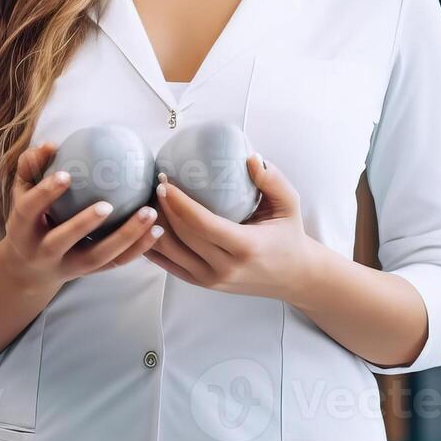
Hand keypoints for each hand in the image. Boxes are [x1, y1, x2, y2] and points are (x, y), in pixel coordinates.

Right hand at [0, 142, 162, 290]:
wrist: (29, 269)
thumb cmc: (30, 219)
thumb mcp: (22, 193)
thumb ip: (32, 166)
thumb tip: (51, 145)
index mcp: (22, 228)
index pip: (29, 210)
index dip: (45, 193)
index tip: (66, 175)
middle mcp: (43, 251)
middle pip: (62, 240)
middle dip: (84, 224)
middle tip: (109, 204)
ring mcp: (68, 266)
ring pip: (97, 257)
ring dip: (126, 237)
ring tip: (149, 213)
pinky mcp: (89, 273)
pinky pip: (116, 263)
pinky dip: (138, 249)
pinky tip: (157, 230)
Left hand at [146, 154, 318, 300]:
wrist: (294, 276)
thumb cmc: (289, 235)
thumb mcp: (289, 205)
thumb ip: (272, 179)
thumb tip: (250, 157)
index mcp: (245, 246)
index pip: (201, 224)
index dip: (178, 202)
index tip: (165, 181)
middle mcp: (225, 267)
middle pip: (181, 236)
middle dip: (162, 208)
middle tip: (154, 184)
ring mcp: (211, 280)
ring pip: (170, 253)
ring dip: (154, 227)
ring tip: (147, 202)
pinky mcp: (202, 284)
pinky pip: (169, 266)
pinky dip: (155, 246)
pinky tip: (147, 226)